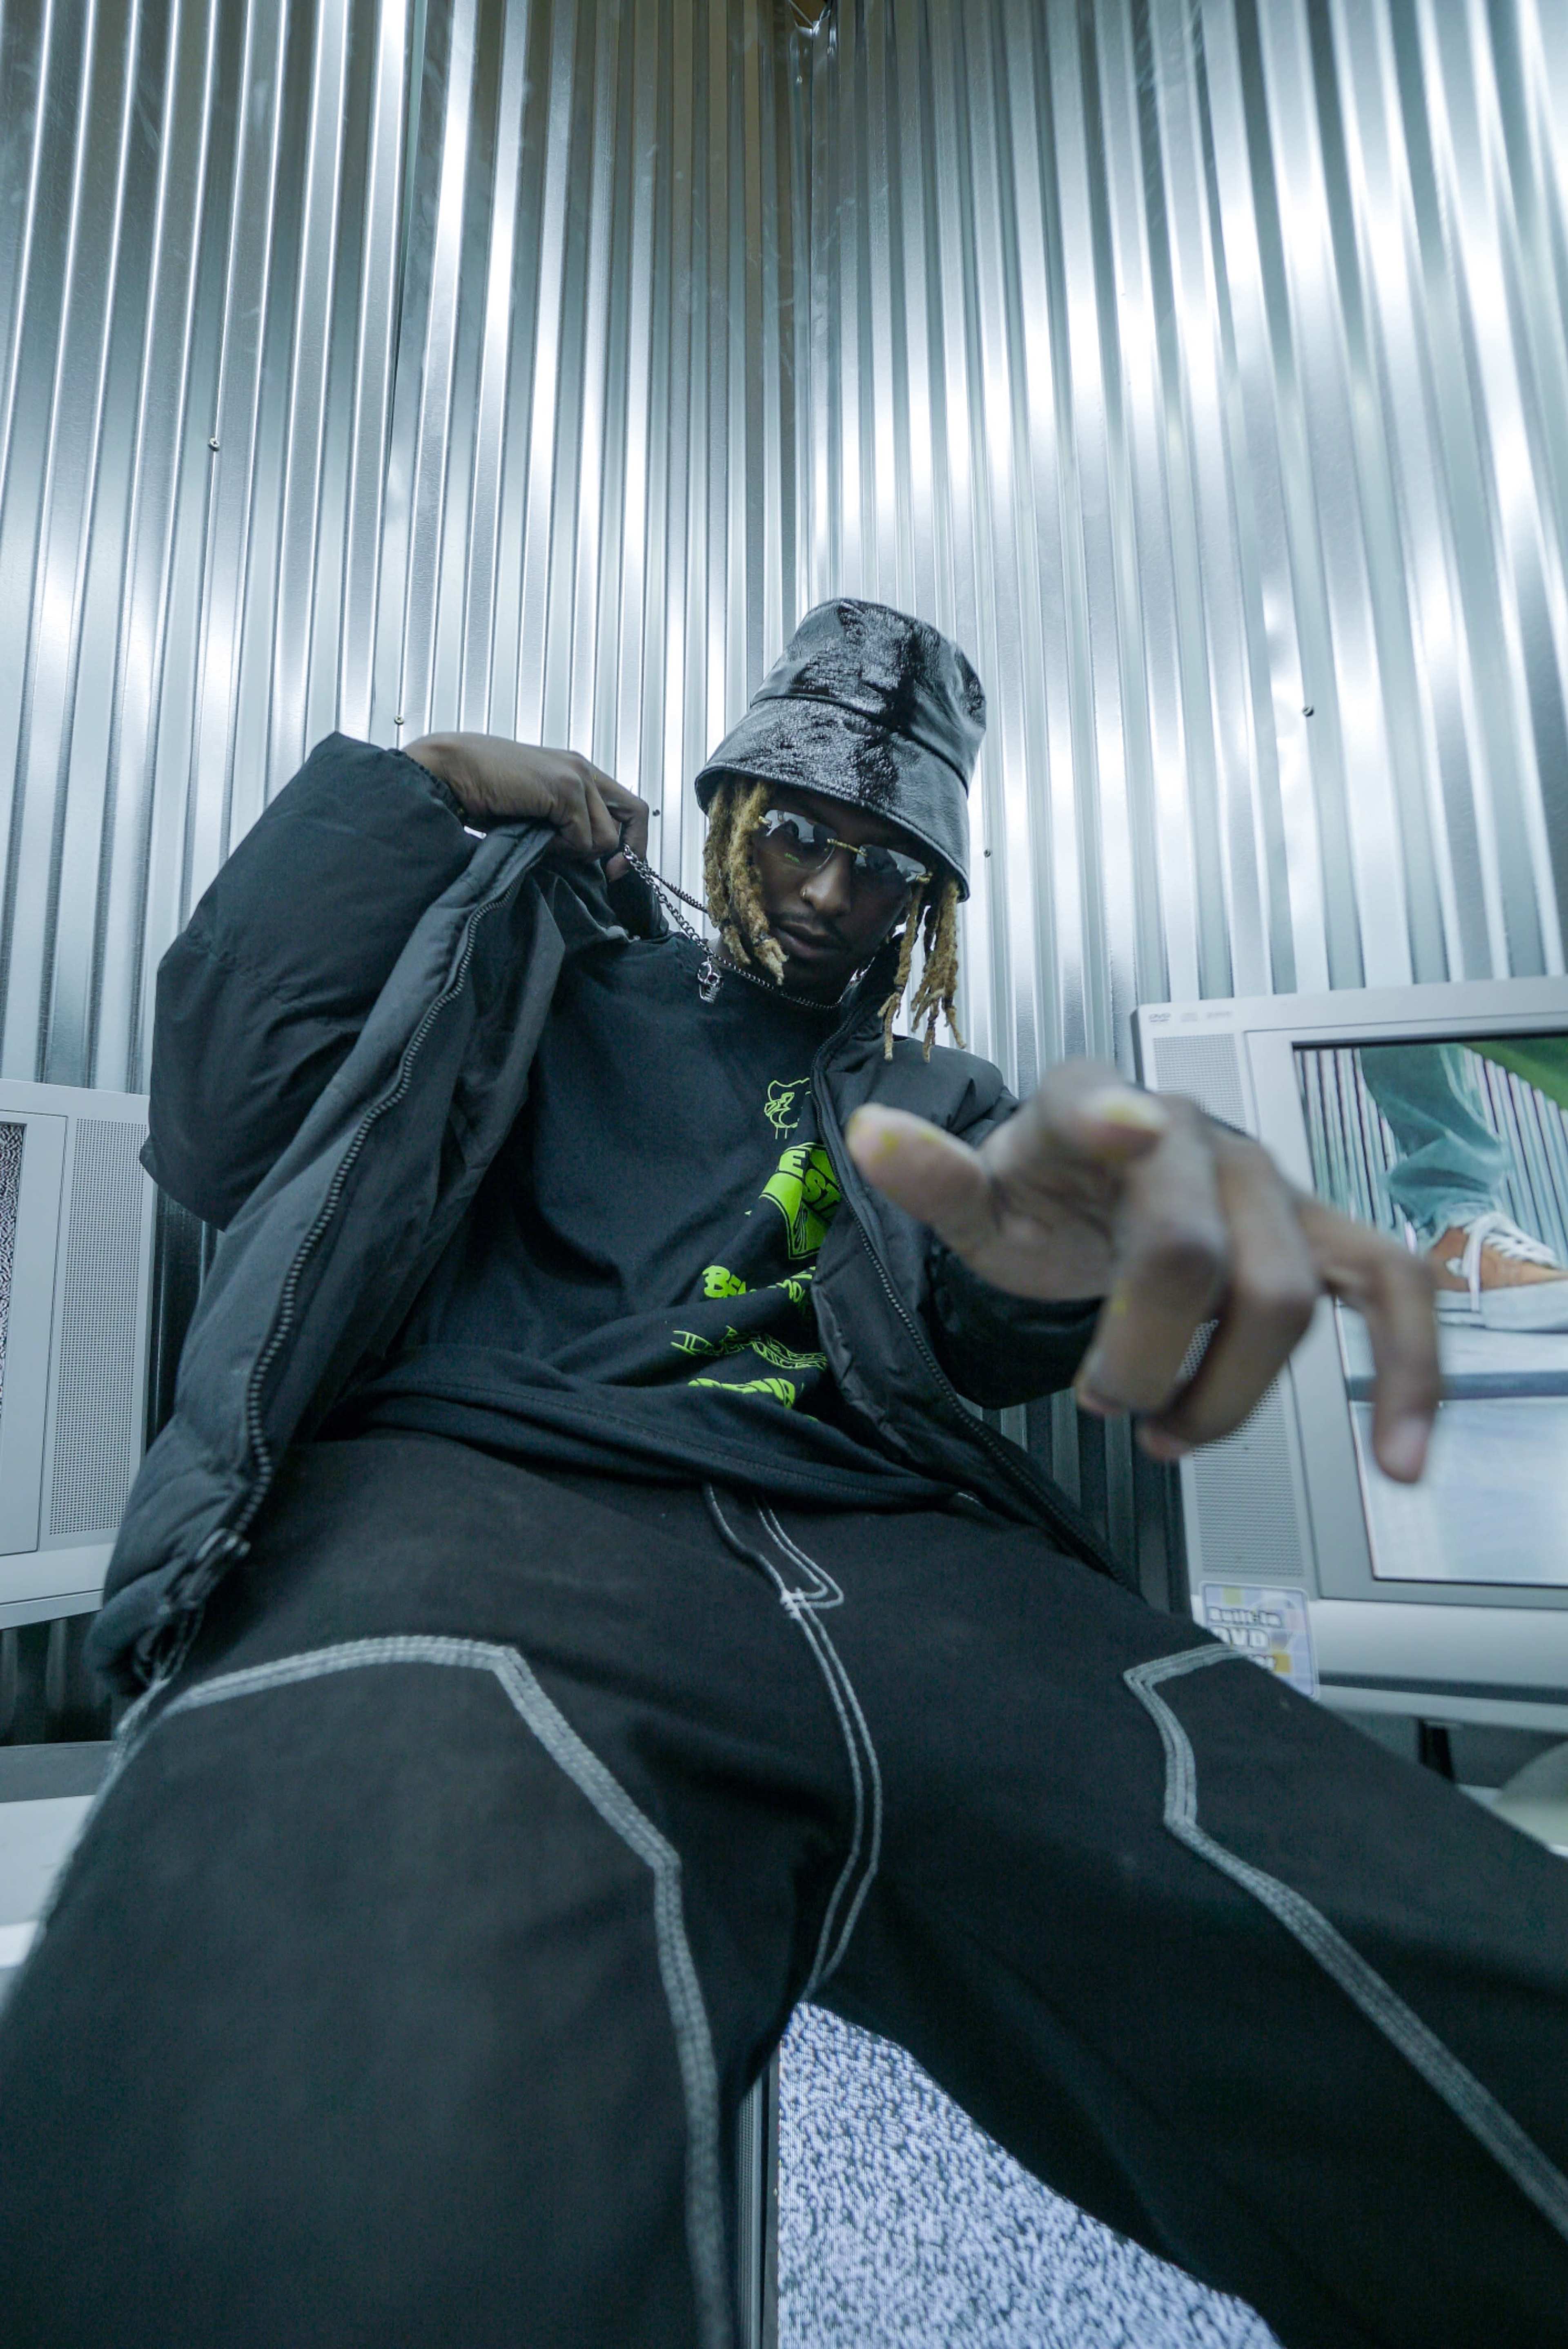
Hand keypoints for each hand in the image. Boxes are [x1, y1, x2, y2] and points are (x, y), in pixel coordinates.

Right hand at [404, 734, 649, 877]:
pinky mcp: (565, 790)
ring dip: (577, 851)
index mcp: (578, 770)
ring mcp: (576, 777)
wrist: (453, 769)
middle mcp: (583, 769)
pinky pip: (582, 839)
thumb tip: (590, 859)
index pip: (629, 805)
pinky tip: (535, 836)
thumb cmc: (484, 789)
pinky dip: (560, 849)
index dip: (633, 839)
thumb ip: (566, 824)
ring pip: (606, 837)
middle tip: (609, 873)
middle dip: (626, 850)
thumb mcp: (537, 810)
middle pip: (636, 814)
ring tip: (544, 841)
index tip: (617, 867)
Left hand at [845, 1060, 1440, 1480]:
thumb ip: (932, 1177)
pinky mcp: (1321, 1237)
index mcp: (1091, 1110)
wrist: (1101, 1198)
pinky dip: (1408, 1374)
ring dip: (1221, 1392)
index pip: (1098, 1106)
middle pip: (1194, 1255)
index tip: (1127, 1129)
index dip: (1112, 1119)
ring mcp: (1267, 1184)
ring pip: (1282, 1299)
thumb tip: (871, 1134)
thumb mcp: (977, 1200)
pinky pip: (1391, 1290)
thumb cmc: (1039, 1199)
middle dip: (1144, 1355)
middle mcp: (1193, 1133)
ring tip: (1166, 1435)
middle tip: (1100, 1402)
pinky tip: (1401, 1461)